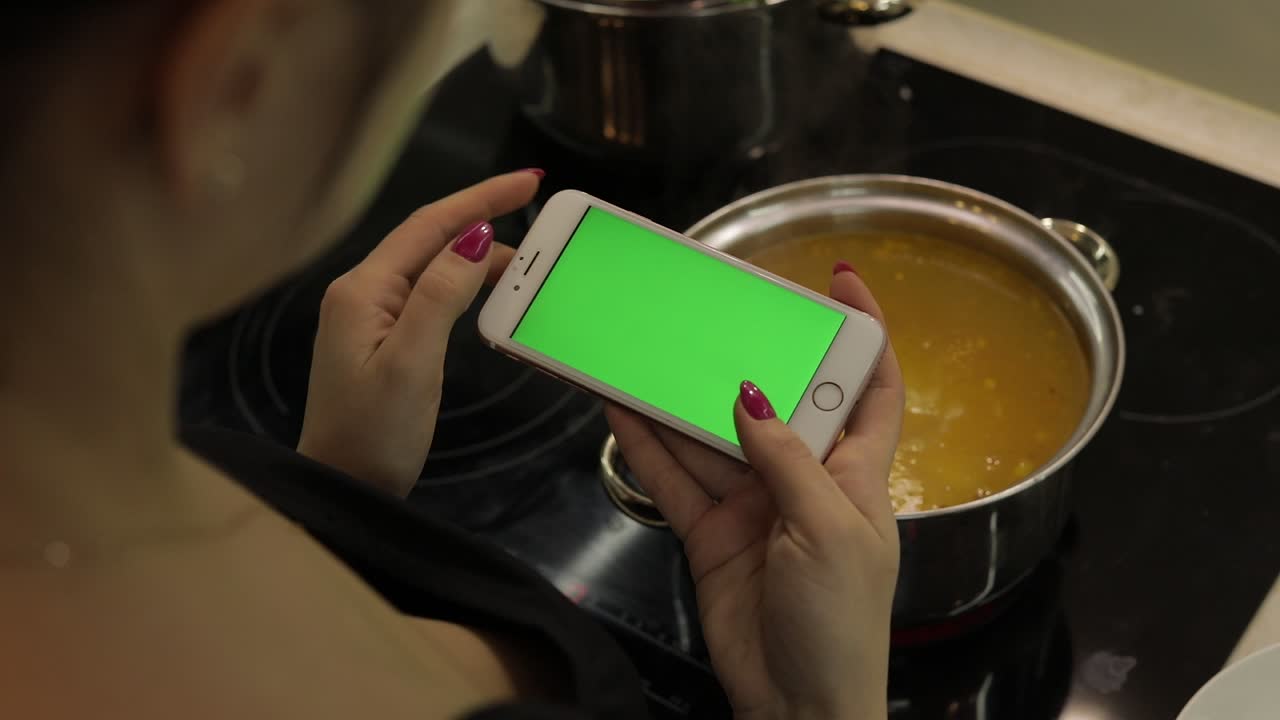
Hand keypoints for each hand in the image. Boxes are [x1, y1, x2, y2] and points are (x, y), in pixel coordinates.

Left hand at [297, 171, 540, 495]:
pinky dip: (465, 287)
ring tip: (528, 266)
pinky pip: (430, 296)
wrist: (342, 488)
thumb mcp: (412, 362)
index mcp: (364, 290)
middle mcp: (363, 294)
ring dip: (479, 259)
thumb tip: (474, 238)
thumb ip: (441, 295)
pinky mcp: (383, 340)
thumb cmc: (374, 432)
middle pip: (431, 240)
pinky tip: (490, 295)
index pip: (429, 225)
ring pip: (433, 268)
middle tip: (541, 216)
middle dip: (484, 221)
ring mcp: (371, 318)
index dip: (481, 198)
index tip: (530, 180)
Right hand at [605, 266, 904, 719]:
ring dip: (679, 398)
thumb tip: (752, 395)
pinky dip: (648, 447)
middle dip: (748, 355)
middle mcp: (804, 479)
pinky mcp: (711, 533)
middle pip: (775, 402)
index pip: (870, 388)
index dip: (865, 333)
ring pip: (712, 436)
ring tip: (646, 348)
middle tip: (714, 308)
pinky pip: (676, 479)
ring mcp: (754, 504)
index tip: (841, 281)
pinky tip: (621, 409)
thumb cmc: (840, 622)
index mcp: (855, 473)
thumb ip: (788, 460)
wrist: (797, 705)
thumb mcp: (830, 531)